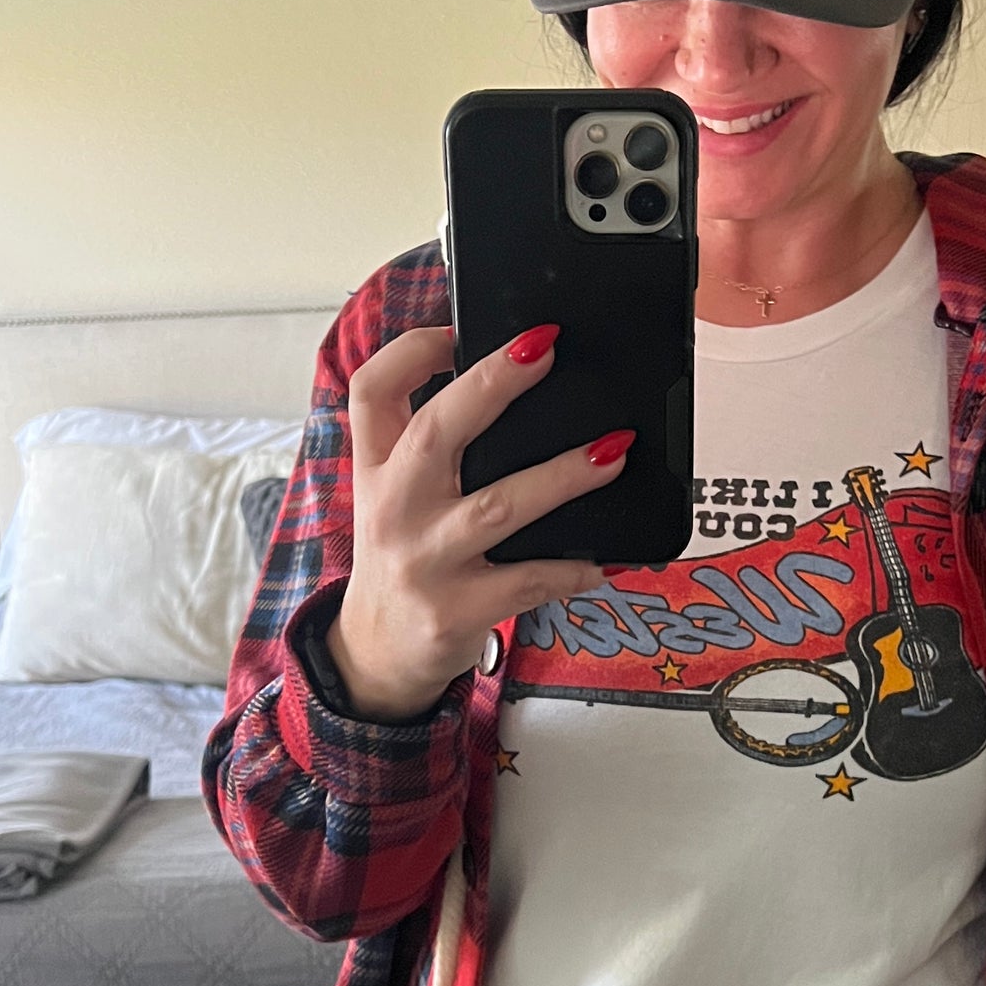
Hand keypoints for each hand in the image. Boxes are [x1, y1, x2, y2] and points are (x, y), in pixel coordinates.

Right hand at [329, 323, 630, 722]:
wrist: (377, 655)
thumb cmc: (403, 558)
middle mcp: (392, 509)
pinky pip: (526, 582)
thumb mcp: (391, 496)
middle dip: (491, 383)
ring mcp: (423, 562)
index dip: (409, 351)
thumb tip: (508, 380)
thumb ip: (427, 446)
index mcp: (374, 469)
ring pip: (497, 507)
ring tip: (614, 451)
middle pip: (434, 431)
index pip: (371, 392)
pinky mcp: (455, 611)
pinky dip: (571, 569)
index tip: (455, 329)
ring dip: (561, 476)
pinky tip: (603, 560)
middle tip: (546, 349)